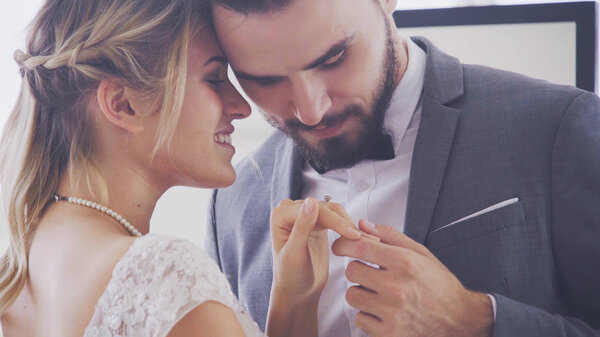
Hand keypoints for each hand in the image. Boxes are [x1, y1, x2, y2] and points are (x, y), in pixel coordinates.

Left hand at [269, 198, 361, 303]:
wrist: (298, 292)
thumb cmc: (291, 277)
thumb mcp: (295, 253)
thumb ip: (301, 227)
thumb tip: (311, 200)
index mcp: (280, 215)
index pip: (313, 210)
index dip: (335, 221)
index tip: (354, 235)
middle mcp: (290, 211)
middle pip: (325, 208)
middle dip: (345, 223)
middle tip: (366, 239)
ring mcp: (305, 215)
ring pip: (333, 211)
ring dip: (349, 224)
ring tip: (367, 239)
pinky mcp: (317, 222)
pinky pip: (336, 217)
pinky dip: (348, 226)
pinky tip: (360, 237)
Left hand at [332, 220, 493, 336]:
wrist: (460, 321)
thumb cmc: (441, 286)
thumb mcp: (421, 254)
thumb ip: (390, 237)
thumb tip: (363, 225)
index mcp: (405, 264)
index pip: (361, 247)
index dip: (344, 244)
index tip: (340, 246)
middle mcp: (397, 287)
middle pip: (352, 271)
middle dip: (359, 270)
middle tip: (372, 274)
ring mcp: (392, 312)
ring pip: (352, 295)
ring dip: (362, 293)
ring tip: (380, 294)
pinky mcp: (389, 333)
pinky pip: (360, 319)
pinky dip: (368, 315)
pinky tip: (384, 311)